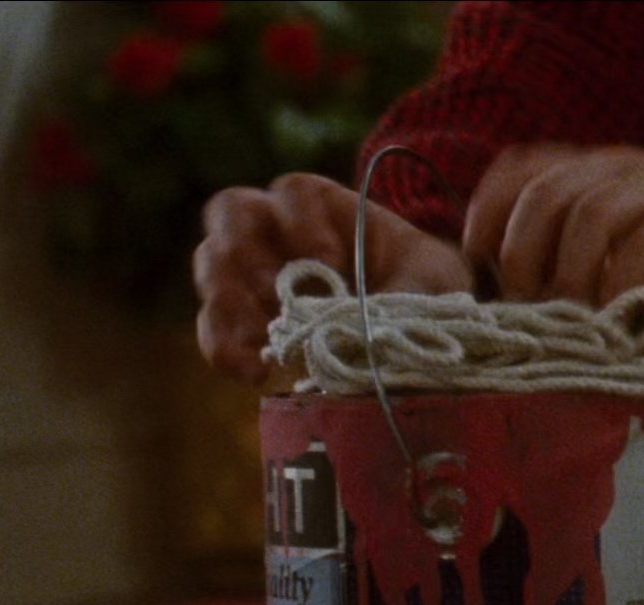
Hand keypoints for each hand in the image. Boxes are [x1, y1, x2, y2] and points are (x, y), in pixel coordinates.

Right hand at [191, 172, 471, 381]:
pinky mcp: (240, 314)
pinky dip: (225, 348)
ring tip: (262, 347)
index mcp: (323, 204)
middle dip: (250, 254)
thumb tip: (371, 330)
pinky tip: (254, 373)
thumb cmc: (423, 286)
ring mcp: (250, 267)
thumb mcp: (431, 282)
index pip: (294, 192)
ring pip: (212, 266)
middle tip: (278, 298)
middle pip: (232, 214)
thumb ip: (405, 294)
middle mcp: (275, 226)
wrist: (418, 324)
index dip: (304, 222)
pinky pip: (213, 324)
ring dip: (230, 305)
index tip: (330, 262)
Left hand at [463, 144, 643, 309]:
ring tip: (573, 322)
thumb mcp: (617, 260)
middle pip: (546, 194)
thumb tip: (511, 310)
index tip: (481, 269)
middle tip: (530, 311)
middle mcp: (620, 167)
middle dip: (523, 257)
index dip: (488, 212)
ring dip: (570, 274)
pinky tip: (619, 316)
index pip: (520, 168)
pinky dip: (623, 281)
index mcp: (592, 170)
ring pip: (591, 214)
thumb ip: (570, 269)